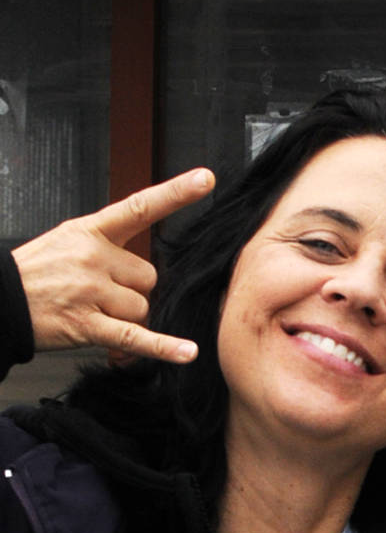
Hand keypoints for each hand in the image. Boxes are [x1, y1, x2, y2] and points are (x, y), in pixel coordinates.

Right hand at [13, 169, 214, 362]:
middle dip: (132, 291)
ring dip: (125, 318)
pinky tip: (185, 352)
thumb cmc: (35, 274)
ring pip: (141, 308)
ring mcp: (90, 291)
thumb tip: (143, 270)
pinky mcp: (86, 324)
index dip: (174, 193)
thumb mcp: (67, 242)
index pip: (139, 207)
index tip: (204, 180)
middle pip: (148, 277)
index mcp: (90, 232)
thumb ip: (108, 247)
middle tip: (100, 294)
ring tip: (92, 312)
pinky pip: (134, 336)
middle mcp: (93, 257)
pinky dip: (162, 347)